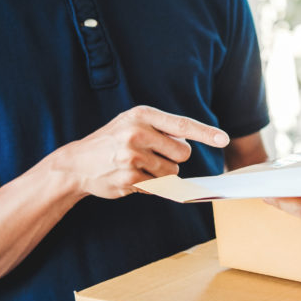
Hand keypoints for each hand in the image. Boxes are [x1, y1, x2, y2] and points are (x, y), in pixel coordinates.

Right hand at [53, 105, 229, 198]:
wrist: (76, 163)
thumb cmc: (112, 142)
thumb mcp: (133, 124)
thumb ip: (162, 130)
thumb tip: (192, 147)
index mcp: (142, 115)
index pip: (182, 124)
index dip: (206, 133)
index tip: (224, 139)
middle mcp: (137, 132)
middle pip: (183, 153)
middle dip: (173, 158)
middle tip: (151, 155)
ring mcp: (132, 156)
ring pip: (173, 172)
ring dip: (161, 174)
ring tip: (137, 166)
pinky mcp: (130, 177)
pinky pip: (158, 186)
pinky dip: (150, 185)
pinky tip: (130, 177)